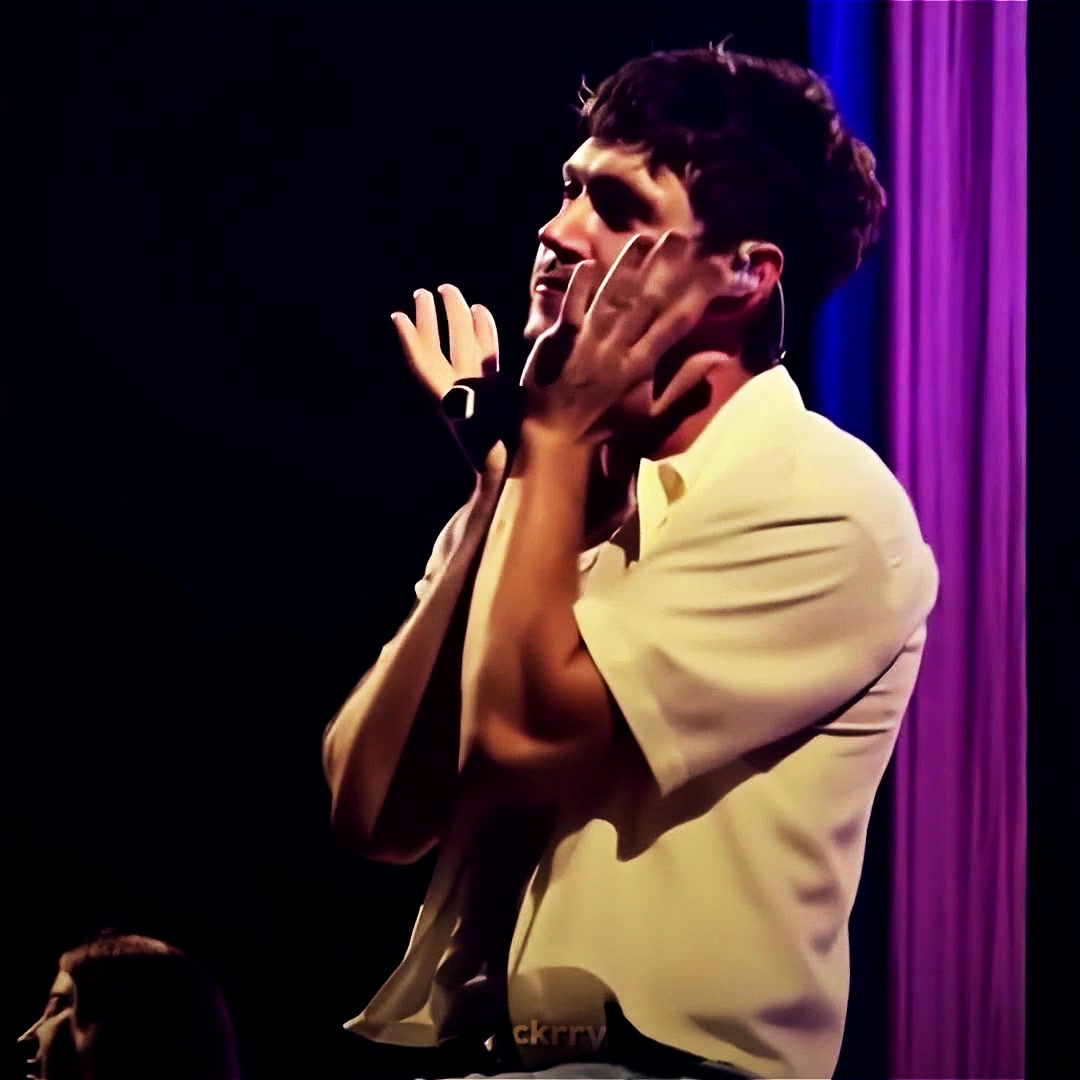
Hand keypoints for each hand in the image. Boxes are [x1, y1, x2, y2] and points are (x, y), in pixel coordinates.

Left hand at [391, 285, 505, 478]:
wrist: (512, 477)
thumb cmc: (495, 459)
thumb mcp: (478, 434)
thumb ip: (467, 412)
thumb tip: (458, 396)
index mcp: (451, 399)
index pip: (424, 365)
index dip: (410, 342)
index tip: (398, 318)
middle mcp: (461, 389)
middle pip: (440, 348)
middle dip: (431, 321)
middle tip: (423, 293)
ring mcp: (478, 388)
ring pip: (462, 346)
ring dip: (455, 320)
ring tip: (450, 293)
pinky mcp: (497, 390)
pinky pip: (487, 354)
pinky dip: (483, 331)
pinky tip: (481, 311)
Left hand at [520, 231, 737, 443]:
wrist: (555, 436)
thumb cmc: (606, 424)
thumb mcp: (651, 413)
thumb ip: (685, 382)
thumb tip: (720, 355)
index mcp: (642, 366)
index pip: (677, 323)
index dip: (699, 294)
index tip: (719, 268)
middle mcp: (617, 349)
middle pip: (646, 301)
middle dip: (666, 268)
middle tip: (684, 237)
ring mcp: (586, 342)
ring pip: (612, 297)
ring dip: (628, 267)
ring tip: (646, 238)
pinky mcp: (557, 339)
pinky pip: (570, 308)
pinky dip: (579, 286)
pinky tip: (591, 262)